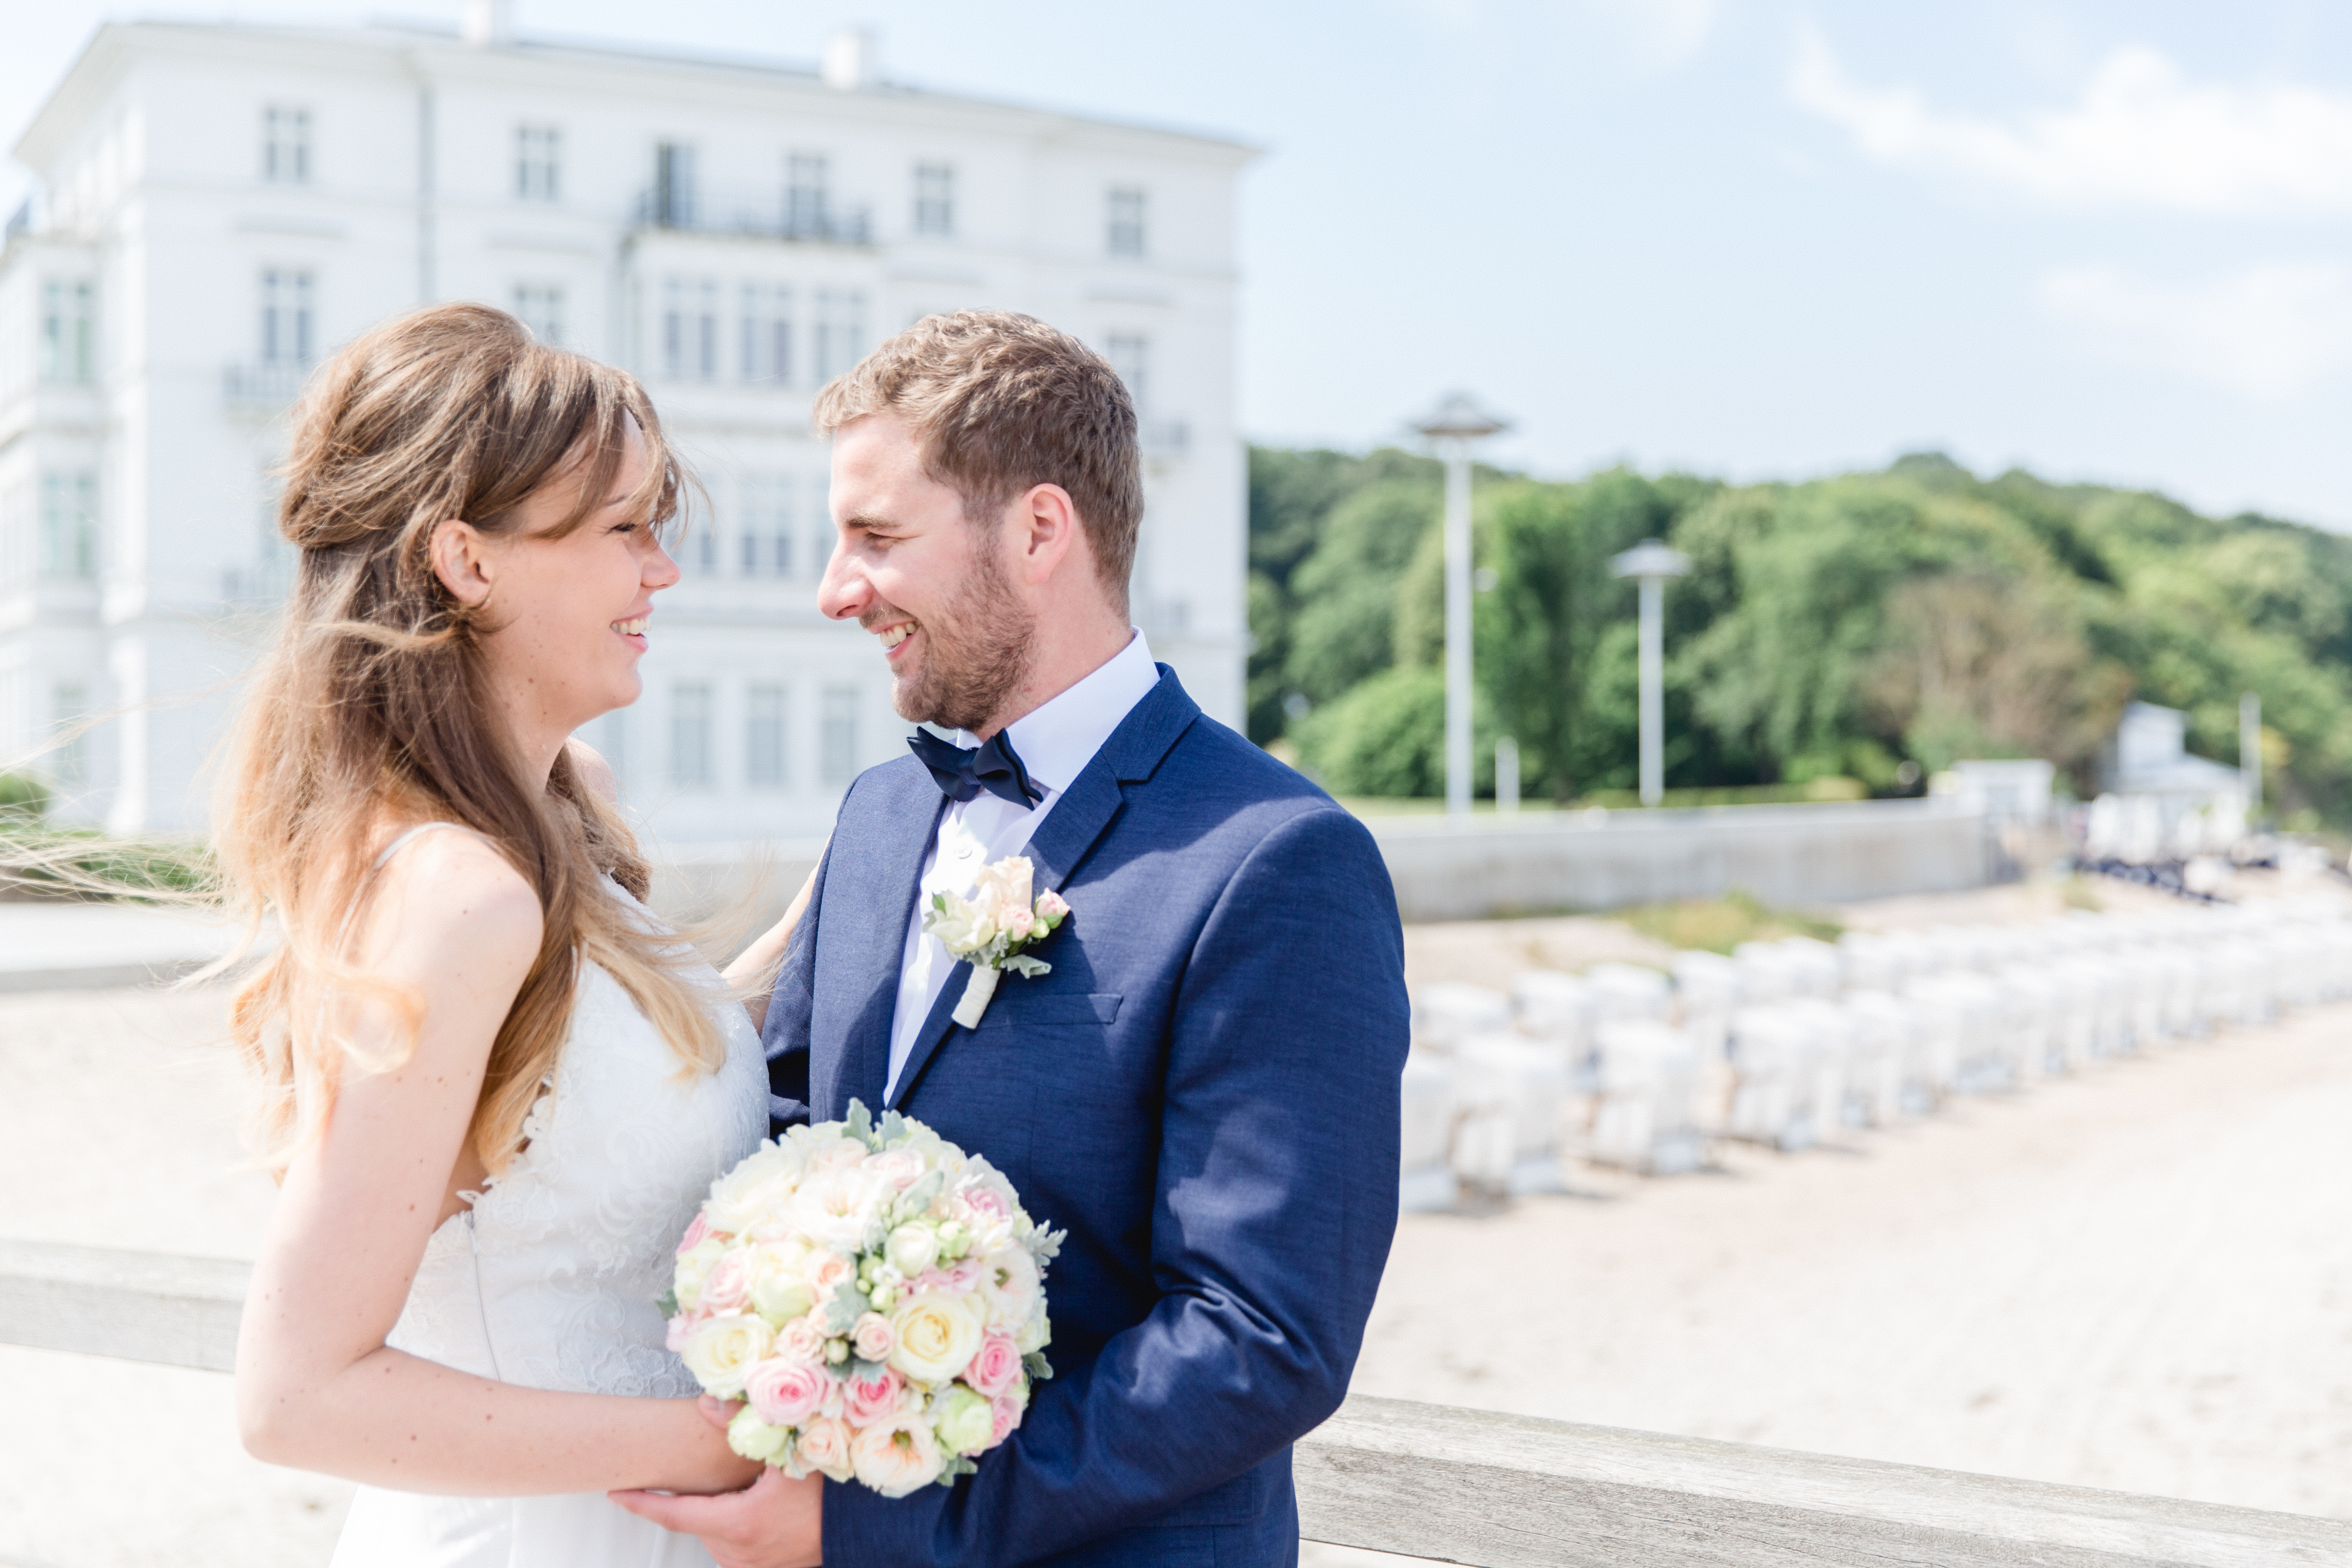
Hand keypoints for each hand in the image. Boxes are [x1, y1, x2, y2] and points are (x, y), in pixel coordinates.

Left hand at [610, 1400, 822, 1567]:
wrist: (867, 1529)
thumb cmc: (832, 1492)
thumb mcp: (793, 1450)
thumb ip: (748, 1423)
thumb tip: (707, 1401)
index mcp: (740, 1524)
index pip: (675, 1515)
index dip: (642, 1504)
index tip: (616, 1492)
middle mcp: (740, 1553)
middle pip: (695, 1522)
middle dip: (690, 1498)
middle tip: (695, 1471)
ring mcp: (752, 1566)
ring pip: (713, 1535)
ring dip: (714, 1511)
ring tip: (743, 1487)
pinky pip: (732, 1546)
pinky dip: (732, 1524)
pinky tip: (756, 1505)